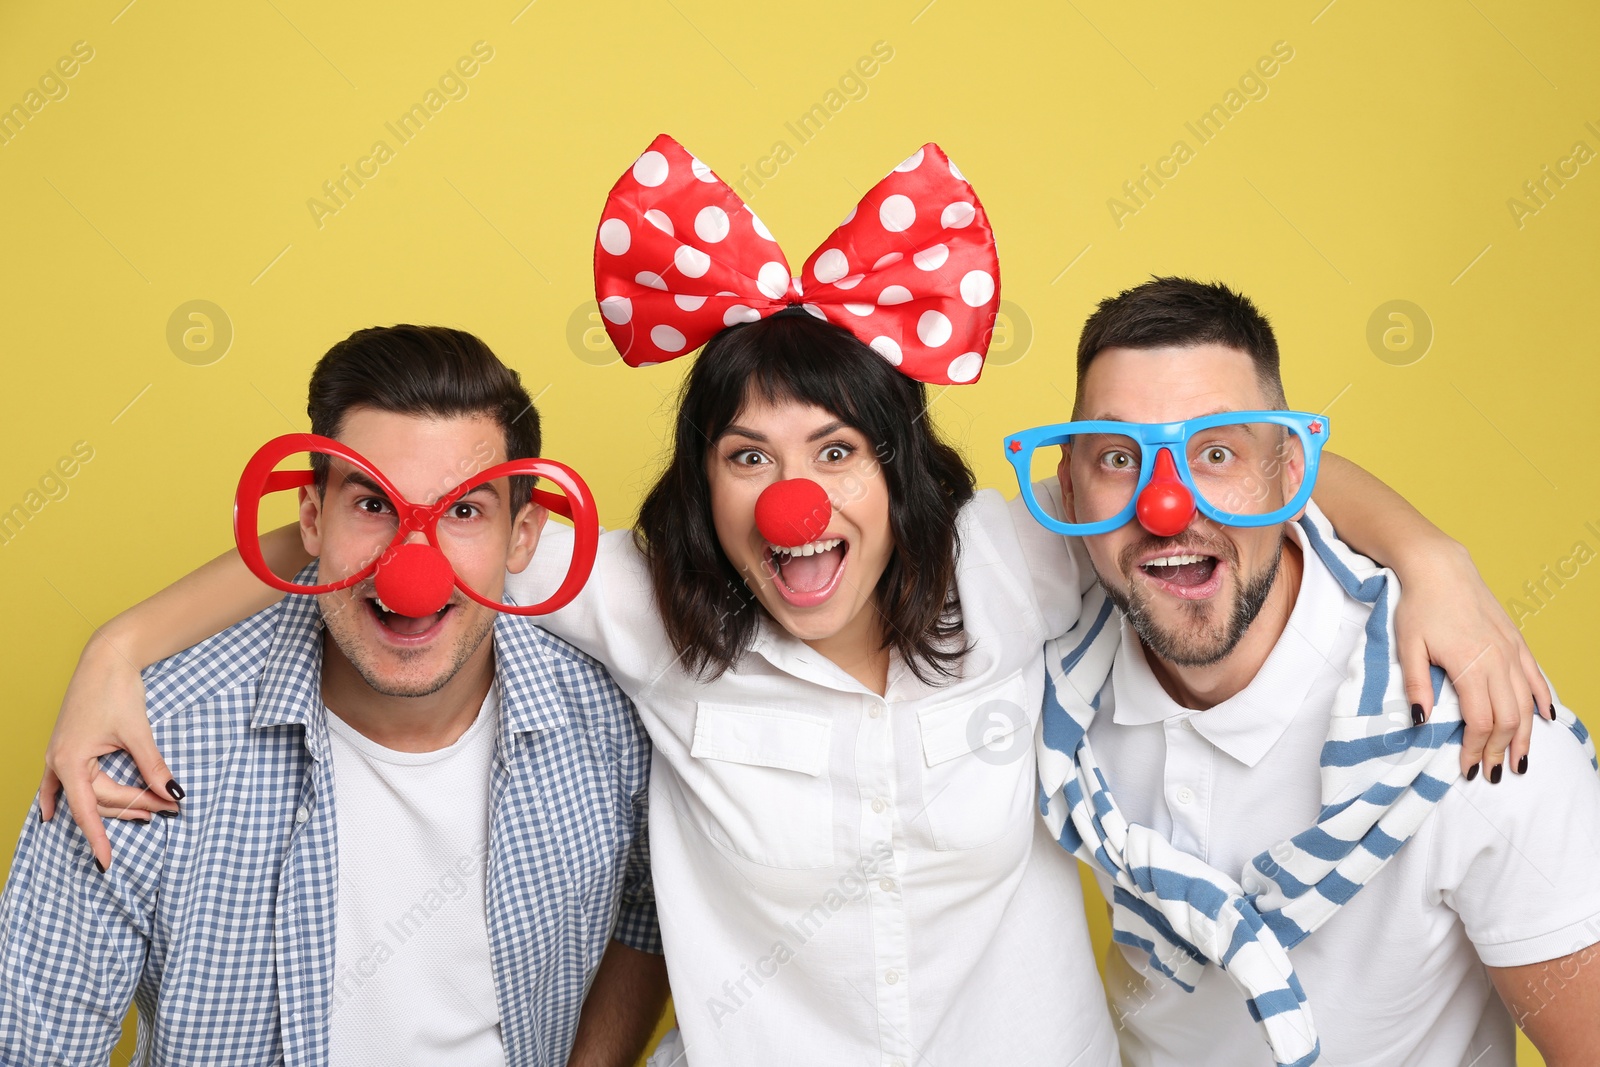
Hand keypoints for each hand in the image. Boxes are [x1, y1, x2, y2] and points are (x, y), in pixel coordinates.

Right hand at [38, 634, 180, 869]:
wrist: (106, 657)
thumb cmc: (117, 689)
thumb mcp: (138, 732)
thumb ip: (153, 766)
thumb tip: (173, 794)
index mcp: (71, 759)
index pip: (86, 810)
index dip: (98, 838)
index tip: (107, 864)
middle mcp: (59, 760)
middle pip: (98, 799)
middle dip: (134, 807)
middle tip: (171, 809)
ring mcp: (59, 755)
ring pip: (90, 791)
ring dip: (119, 802)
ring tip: (153, 808)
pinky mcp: (66, 748)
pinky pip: (61, 782)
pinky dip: (61, 799)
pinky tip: (52, 816)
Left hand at [1393, 540, 1551, 781]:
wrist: (1440, 567)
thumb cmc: (1418, 605)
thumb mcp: (1406, 646)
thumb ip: (1416, 685)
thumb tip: (1421, 721)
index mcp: (1469, 666)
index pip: (1479, 722)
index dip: (1474, 750)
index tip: (1466, 770)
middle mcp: (1497, 662)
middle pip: (1507, 720)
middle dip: (1499, 751)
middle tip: (1492, 775)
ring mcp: (1511, 651)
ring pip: (1525, 704)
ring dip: (1524, 736)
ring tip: (1519, 761)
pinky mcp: (1516, 641)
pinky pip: (1535, 677)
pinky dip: (1541, 701)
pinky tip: (1544, 719)